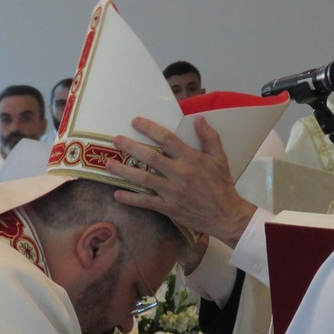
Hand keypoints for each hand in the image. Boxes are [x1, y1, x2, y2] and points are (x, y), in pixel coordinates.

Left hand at [106, 115, 257, 247]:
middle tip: (115, 140)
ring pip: (144, 179)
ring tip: (108, 164)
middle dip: (130, 147)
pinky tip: (117, 193)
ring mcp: (172, 192)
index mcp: (191, 159)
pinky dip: (131, 198)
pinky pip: (146, 202)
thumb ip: (209, 137)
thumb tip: (199, 118)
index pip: (167, 139)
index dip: (150, 129)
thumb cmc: (222, 185)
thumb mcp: (220, 158)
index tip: (135, 121)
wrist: (226, 214)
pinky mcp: (169, 208)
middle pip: (150, 157)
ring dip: (124, 171)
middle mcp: (179, 174)